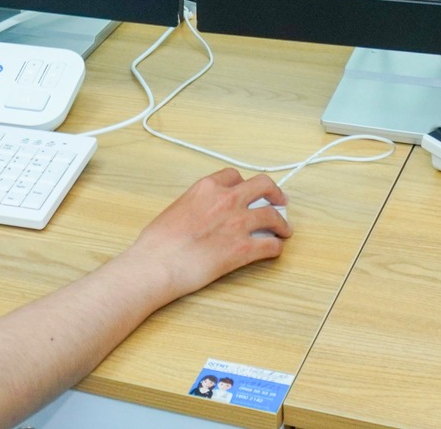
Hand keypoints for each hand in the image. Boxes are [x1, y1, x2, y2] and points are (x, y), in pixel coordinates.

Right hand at [118, 169, 290, 304]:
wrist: (157, 263)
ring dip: (281, 223)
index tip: (248, 191)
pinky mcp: (243, 249)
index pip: (234, 176)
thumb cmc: (158, 242)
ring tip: (284, 230)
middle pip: (263, 186)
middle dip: (274, 193)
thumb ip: (197, 205)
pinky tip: (274, 250)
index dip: (244, 184)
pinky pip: (271, 245)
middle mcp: (227, 200)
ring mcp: (238, 223)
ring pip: (273, 216)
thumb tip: (204, 214)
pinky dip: (276, 247)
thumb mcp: (176, 208)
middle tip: (279, 201)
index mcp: (207, 188)